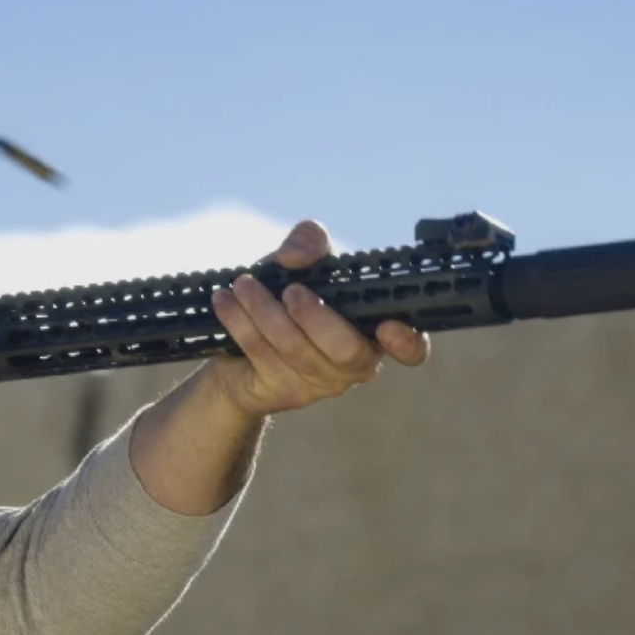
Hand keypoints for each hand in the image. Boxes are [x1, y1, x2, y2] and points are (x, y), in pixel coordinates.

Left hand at [206, 220, 429, 416]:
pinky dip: (240, 322)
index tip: (387, 326)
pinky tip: (223, 301)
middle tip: (290, 291)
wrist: (239, 343)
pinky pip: (262, 355)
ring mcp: (320, 383)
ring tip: (242, 284)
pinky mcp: (283, 391)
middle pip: (347, 352)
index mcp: (373, 330)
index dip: (407, 343)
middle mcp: (354, 363)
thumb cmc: (285, 297)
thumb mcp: (300, 263)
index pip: (410, 349)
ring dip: (264, 311)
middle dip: (317, 318)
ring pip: (296, 350)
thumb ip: (308, 244)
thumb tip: (297, 255)